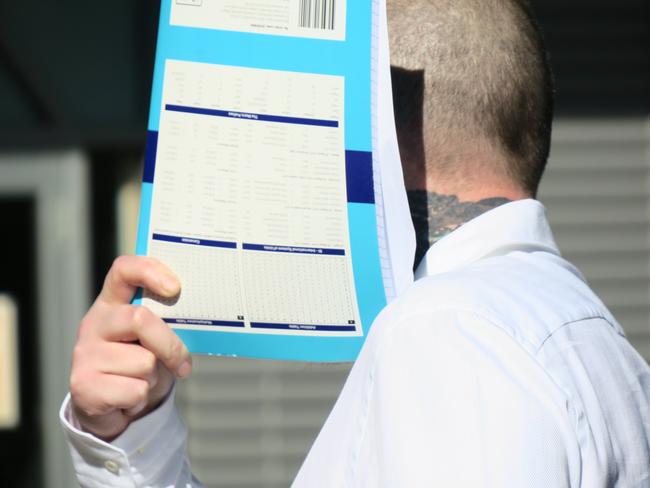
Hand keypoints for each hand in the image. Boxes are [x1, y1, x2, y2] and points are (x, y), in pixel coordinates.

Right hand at [69, 255, 191, 440]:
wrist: (113, 410)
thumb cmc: (141, 365)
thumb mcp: (154, 340)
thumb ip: (166, 324)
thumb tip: (198, 320)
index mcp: (113, 303)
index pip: (124, 270)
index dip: (149, 271)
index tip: (175, 288)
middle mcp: (94, 323)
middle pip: (139, 318)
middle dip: (170, 345)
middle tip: (183, 364)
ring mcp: (84, 354)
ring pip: (143, 362)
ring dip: (153, 378)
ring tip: (141, 381)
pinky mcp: (82, 385)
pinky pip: (134, 390)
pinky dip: (141, 399)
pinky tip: (128, 399)